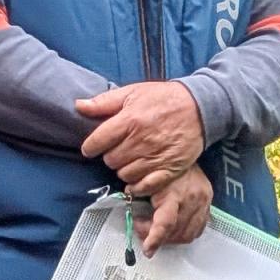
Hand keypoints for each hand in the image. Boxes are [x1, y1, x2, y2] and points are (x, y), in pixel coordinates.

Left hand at [77, 81, 205, 189]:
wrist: (200, 107)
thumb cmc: (163, 98)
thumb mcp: (133, 92)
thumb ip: (104, 102)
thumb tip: (79, 106)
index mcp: (129, 120)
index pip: (96, 142)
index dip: (91, 146)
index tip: (93, 146)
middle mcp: (141, 141)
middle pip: (110, 160)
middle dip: (111, 155)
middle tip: (120, 148)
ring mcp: (156, 157)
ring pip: (124, 175)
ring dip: (124, 169)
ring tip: (132, 158)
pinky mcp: (169, 169)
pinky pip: (145, 186)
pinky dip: (138, 185)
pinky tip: (138, 177)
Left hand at [136, 166, 212, 252]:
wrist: (187, 151)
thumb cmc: (164, 163)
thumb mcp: (148, 176)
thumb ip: (139, 195)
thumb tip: (130, 211)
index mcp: (174, 194)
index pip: (165, 223)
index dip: (155, 239)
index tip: (147, 250)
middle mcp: (191, 201)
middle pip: (174, 233)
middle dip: (156, 236)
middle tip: (141, 227)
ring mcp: (202, 205)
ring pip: (186, 235)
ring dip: (169, 237)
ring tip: (156, 226)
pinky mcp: (208, 207)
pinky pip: (196, 230)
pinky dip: (182, 233)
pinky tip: (172, 227)